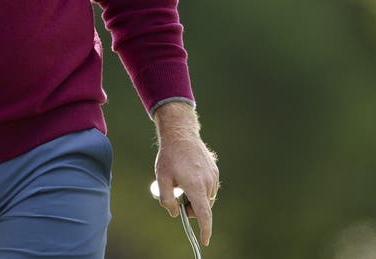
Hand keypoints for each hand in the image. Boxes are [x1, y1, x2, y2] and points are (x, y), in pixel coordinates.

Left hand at [152, 102, 219, 244]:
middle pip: (204, 207)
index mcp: (195, 185)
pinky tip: (189, 176)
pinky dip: (200, 189)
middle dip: (192, 209)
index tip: (204, 240)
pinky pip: (209, 187)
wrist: (181, 135)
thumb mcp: (161, 179)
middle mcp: (207, 182)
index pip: (203, 213)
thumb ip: (167, 199)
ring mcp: (213, 176)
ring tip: (182, 183)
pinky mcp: (214, 171)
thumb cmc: (169, 157)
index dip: (205, 229)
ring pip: (206, 197)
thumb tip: (176, 213)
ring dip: (196, 198)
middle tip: (178, 200)